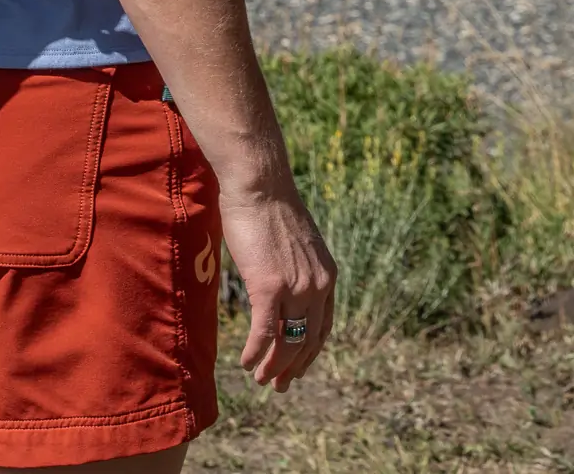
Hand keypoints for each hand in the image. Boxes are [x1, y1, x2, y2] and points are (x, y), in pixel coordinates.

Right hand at [222, 189, 336, 389]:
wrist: (260, 188)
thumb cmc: (271, 210)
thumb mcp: (296, 245)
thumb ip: (297, 269)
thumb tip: (284, 286)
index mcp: (327, 275)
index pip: (323, 326)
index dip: (311, 351)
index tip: (299, 366)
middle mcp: (317, 285)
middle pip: (308, 340)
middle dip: (294, 367)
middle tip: (279, 386)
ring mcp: (296, 288)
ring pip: (287, 341)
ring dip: (274, 366)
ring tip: (261, 380)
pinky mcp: (270, 287)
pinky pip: (264, 332)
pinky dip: (255, 352)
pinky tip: (246, 363)